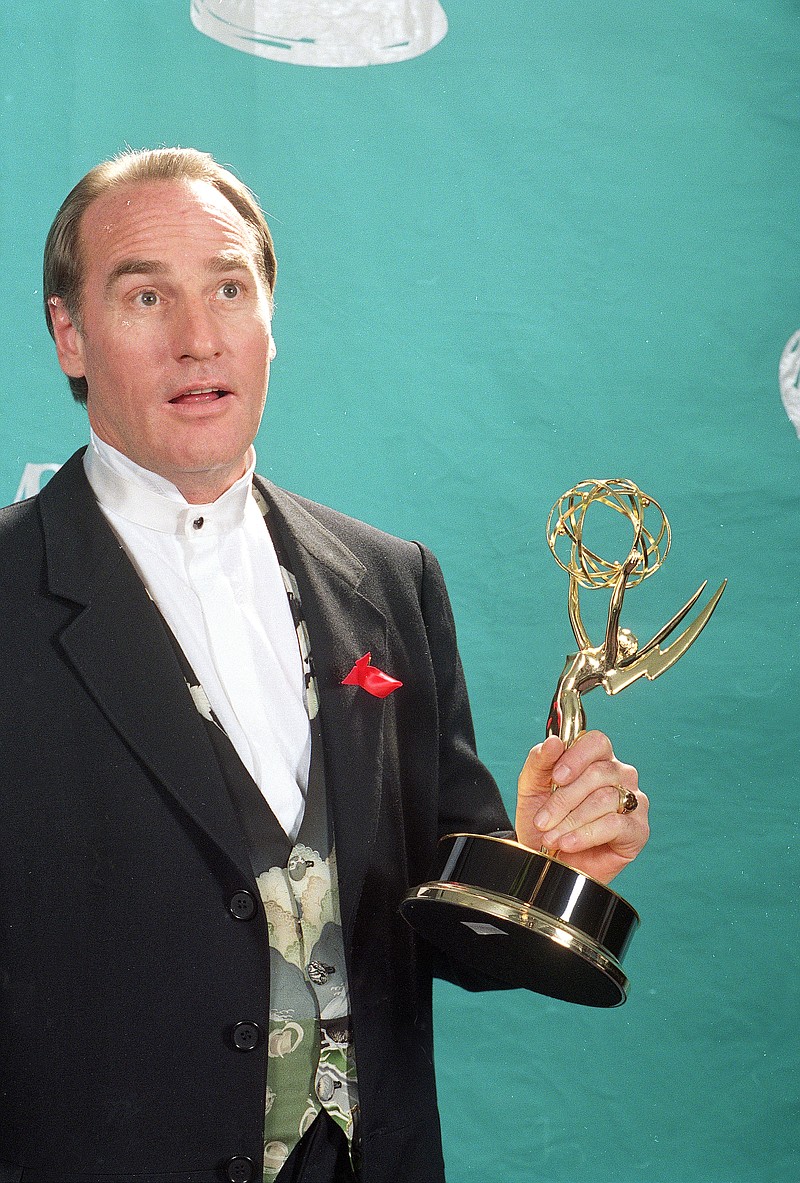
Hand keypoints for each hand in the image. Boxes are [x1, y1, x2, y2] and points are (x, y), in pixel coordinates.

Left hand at [515, 731, 648, 883]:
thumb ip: (539, 761)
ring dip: (571, 821)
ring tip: (551, 837)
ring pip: (605, 799)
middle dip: (564, 799)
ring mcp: (633, 801)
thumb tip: (553, 742)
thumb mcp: (532, 787)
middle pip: (598, 773)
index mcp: (597, 758)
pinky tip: (569, 843)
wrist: (547, 860)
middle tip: (542, 821)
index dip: (576, 757)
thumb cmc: (545, 820)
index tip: (556, 777)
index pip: (596, 742)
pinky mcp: (637, 829)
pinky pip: (615, 825)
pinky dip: (586, 834)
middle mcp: (620, 775)